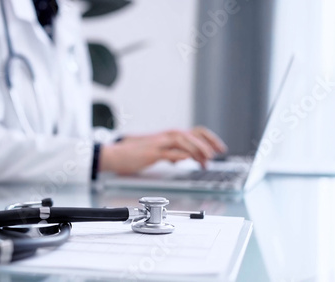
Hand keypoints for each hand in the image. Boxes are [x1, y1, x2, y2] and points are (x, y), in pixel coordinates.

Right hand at [99, 127, 226, 174]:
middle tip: (217, 154)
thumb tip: (181, 157)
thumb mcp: (156, 152)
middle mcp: (167, 136)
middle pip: (193, 134)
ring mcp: (160, 143)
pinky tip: (189, 160)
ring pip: (185, 141)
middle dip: (208, 143)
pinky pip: (171, 152)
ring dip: (198, 150)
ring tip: (206, 161)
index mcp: (169, 136)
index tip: (219, 148)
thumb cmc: (133, 154)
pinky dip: (182, 155)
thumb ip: (170, 152)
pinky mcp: (153, 152)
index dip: (209, 139)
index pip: (195, 132)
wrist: (115, 154)